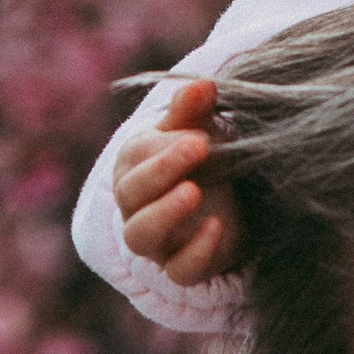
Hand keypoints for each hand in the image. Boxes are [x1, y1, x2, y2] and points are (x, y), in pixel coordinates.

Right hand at [111, 79, 242, 286]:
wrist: (222, 203)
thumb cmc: (198, 159)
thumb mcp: (195, 129)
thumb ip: (193, 109)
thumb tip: (203, 83)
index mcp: (132, 167)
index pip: (134, 158)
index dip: (164, 147)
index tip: (199, 134)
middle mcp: (134, 206)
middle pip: (131, 194)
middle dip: (162, 170)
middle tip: (199, 146)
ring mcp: (156, 241)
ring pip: (140, 235)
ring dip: (164, 213)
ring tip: (193, 191)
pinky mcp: (180, 267)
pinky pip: (178, 271)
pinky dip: (195, 252)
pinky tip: (217, 227)